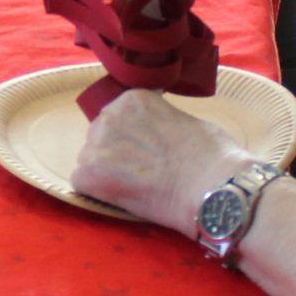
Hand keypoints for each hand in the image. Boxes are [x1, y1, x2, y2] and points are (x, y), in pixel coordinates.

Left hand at [71, 90, 242, 236]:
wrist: (214, 188)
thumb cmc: (212, 157)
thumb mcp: (184, 120)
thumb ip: (157, 122)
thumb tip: (152, 135)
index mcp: (133, 98)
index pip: (117, 117)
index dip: (130, 139)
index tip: (145, 152)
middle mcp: (110, 115)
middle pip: (99, 138)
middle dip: (115, 155)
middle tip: (141, 173)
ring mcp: (97, 144)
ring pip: (89, 161)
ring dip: (106, 175)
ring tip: (137, 187)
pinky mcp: (89, 173)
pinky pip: (81, 184)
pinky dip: (98, 193)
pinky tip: (125, 198)